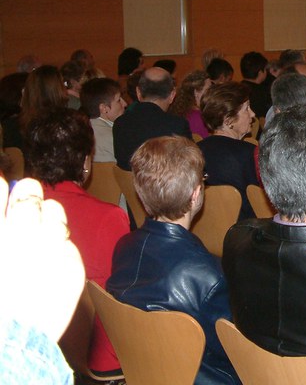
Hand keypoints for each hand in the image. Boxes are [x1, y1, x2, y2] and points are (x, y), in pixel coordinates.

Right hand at [0, 177, 84, 340]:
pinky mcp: (73, 263)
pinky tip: (51, 259)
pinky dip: (60, 248)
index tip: (5, 188)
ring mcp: (52, 245)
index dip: (3, 189)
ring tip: (41, 224)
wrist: (12, 343)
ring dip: (48, 214)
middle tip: (27, 196)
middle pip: (30, 192)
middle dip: (29, 193)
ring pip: (56, 211)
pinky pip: (68, 243)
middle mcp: (23, 232)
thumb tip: (3, 217)